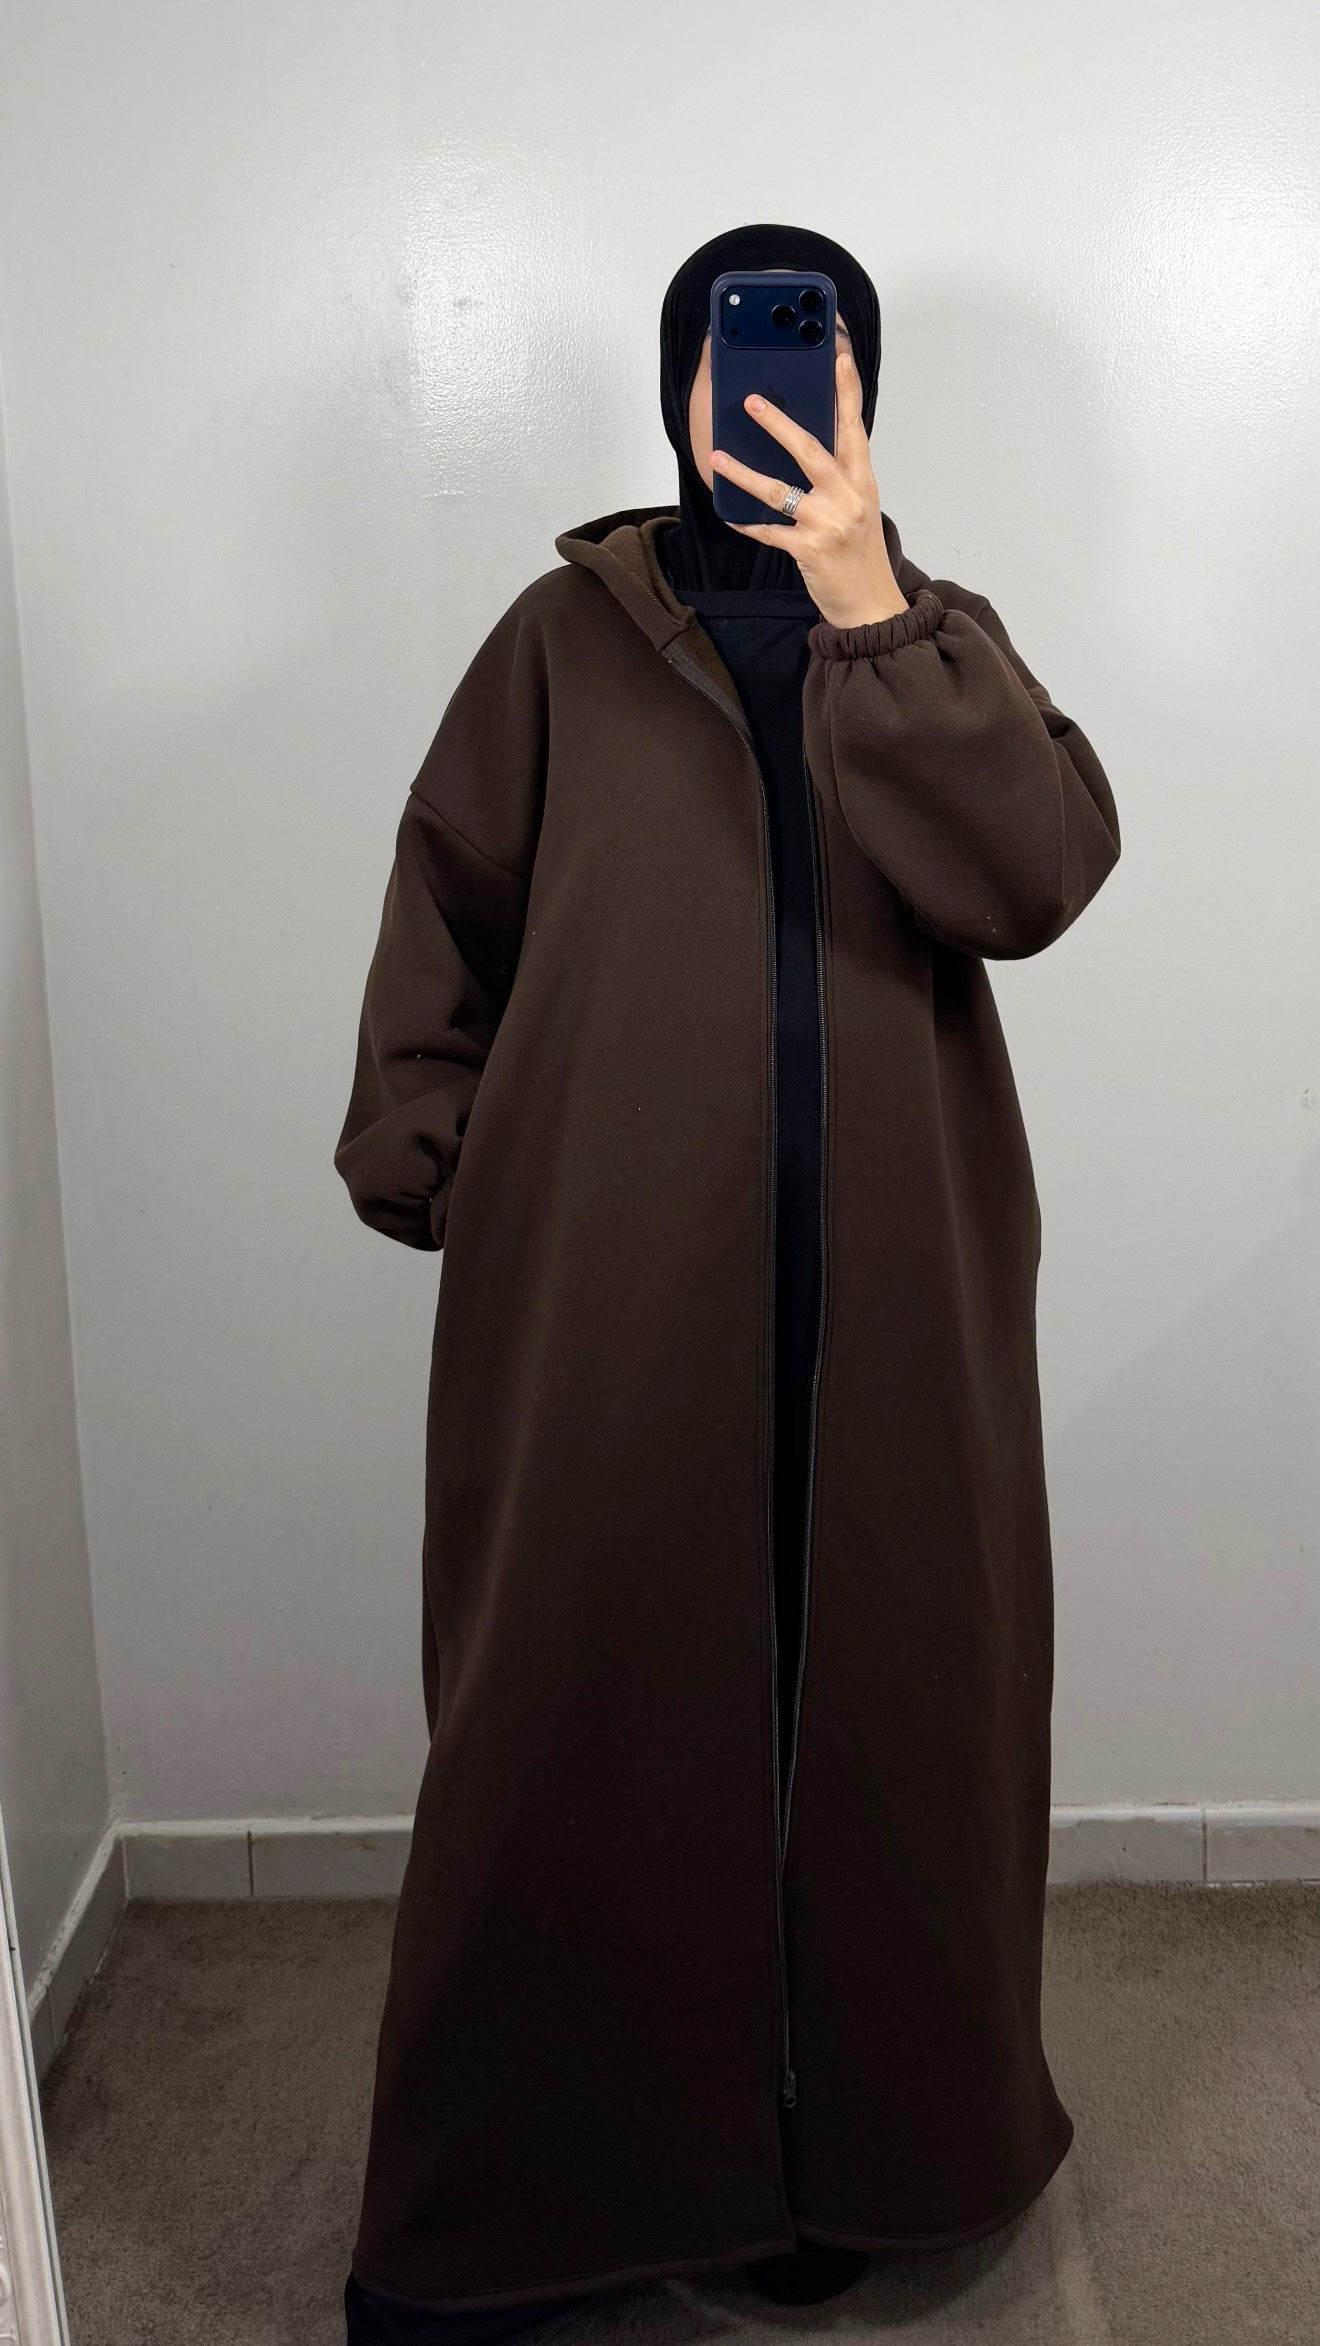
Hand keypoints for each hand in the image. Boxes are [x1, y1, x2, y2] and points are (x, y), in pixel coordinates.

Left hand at [710, 346, 908, 628]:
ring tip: (719, 458)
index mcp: (862, 481)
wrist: (871, 606)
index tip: (839, 357)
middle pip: (810, 450)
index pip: (854, 427)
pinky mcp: (808, 549)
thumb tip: (801, 448)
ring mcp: (827, 523)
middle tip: (752, 401)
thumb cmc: (861, 555)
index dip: (847, 391)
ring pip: (779, 490)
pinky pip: (768, 531)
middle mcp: (847, 497)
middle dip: (779, 424)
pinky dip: (747, 523)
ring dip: (744, 473)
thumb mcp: (860, 508)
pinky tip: (730, 514)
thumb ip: (839, 479)